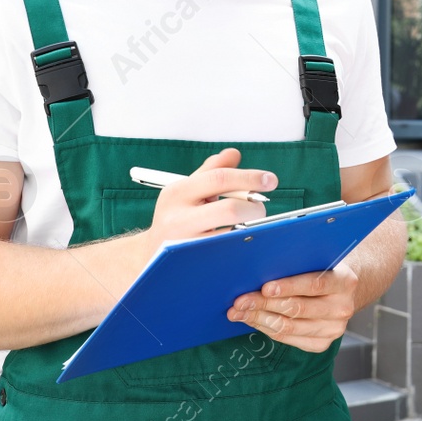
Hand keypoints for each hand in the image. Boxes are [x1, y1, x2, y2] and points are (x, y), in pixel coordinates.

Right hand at [143, 148, 270, 250]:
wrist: (150, 257)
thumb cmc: (176, 219)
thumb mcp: (187, 192)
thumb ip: (211, 171)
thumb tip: (234, 153)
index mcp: (177, 193)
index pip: (219, 178)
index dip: (250, 177)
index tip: (271, 180)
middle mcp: (177, 218)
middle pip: (230, 209)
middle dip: (254, 208)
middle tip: (260, 210)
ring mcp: (184, 246)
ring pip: (232, 236)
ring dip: (250, 230)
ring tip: (250, 227)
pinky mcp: (194, 266)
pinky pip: (228, 255)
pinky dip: (241, 246)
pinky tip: (243, 243)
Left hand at [225, 261, 359, 352]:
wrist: (341, 293)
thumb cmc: (322, 272)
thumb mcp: (318, 262)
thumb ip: (298, 265)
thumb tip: (259, 270)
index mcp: (344, 282)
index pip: (315, 284)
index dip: (288, 286)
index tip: (265, 287)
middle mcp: (342, 308)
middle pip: (298, 308)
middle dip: (264, 304)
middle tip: (240, 301)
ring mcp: (333, 329)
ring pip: (289, 327)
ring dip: (259, 319)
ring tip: (239, 313)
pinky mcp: (322, 344)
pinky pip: (287, 339)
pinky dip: (266, 329)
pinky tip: (253, 321)